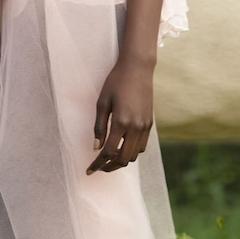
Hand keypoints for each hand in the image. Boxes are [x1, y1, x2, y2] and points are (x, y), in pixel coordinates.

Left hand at [89, 56, 155, 173]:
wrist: (137, 68)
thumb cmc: (116, 82)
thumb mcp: (102, 103)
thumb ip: (99, 127)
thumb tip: (96, 148)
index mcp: (121, 122)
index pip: (108, 152)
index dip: (97, 164)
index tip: (89, 170)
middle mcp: (136, 127)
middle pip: (123, 159)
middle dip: (110, 167)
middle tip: (99, 168)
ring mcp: (145, 126)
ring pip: (134, 155)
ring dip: (121, 161)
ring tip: (109, 159)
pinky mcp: (150, 123)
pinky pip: (142, 146)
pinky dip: (132, 152)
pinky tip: (122, 148)